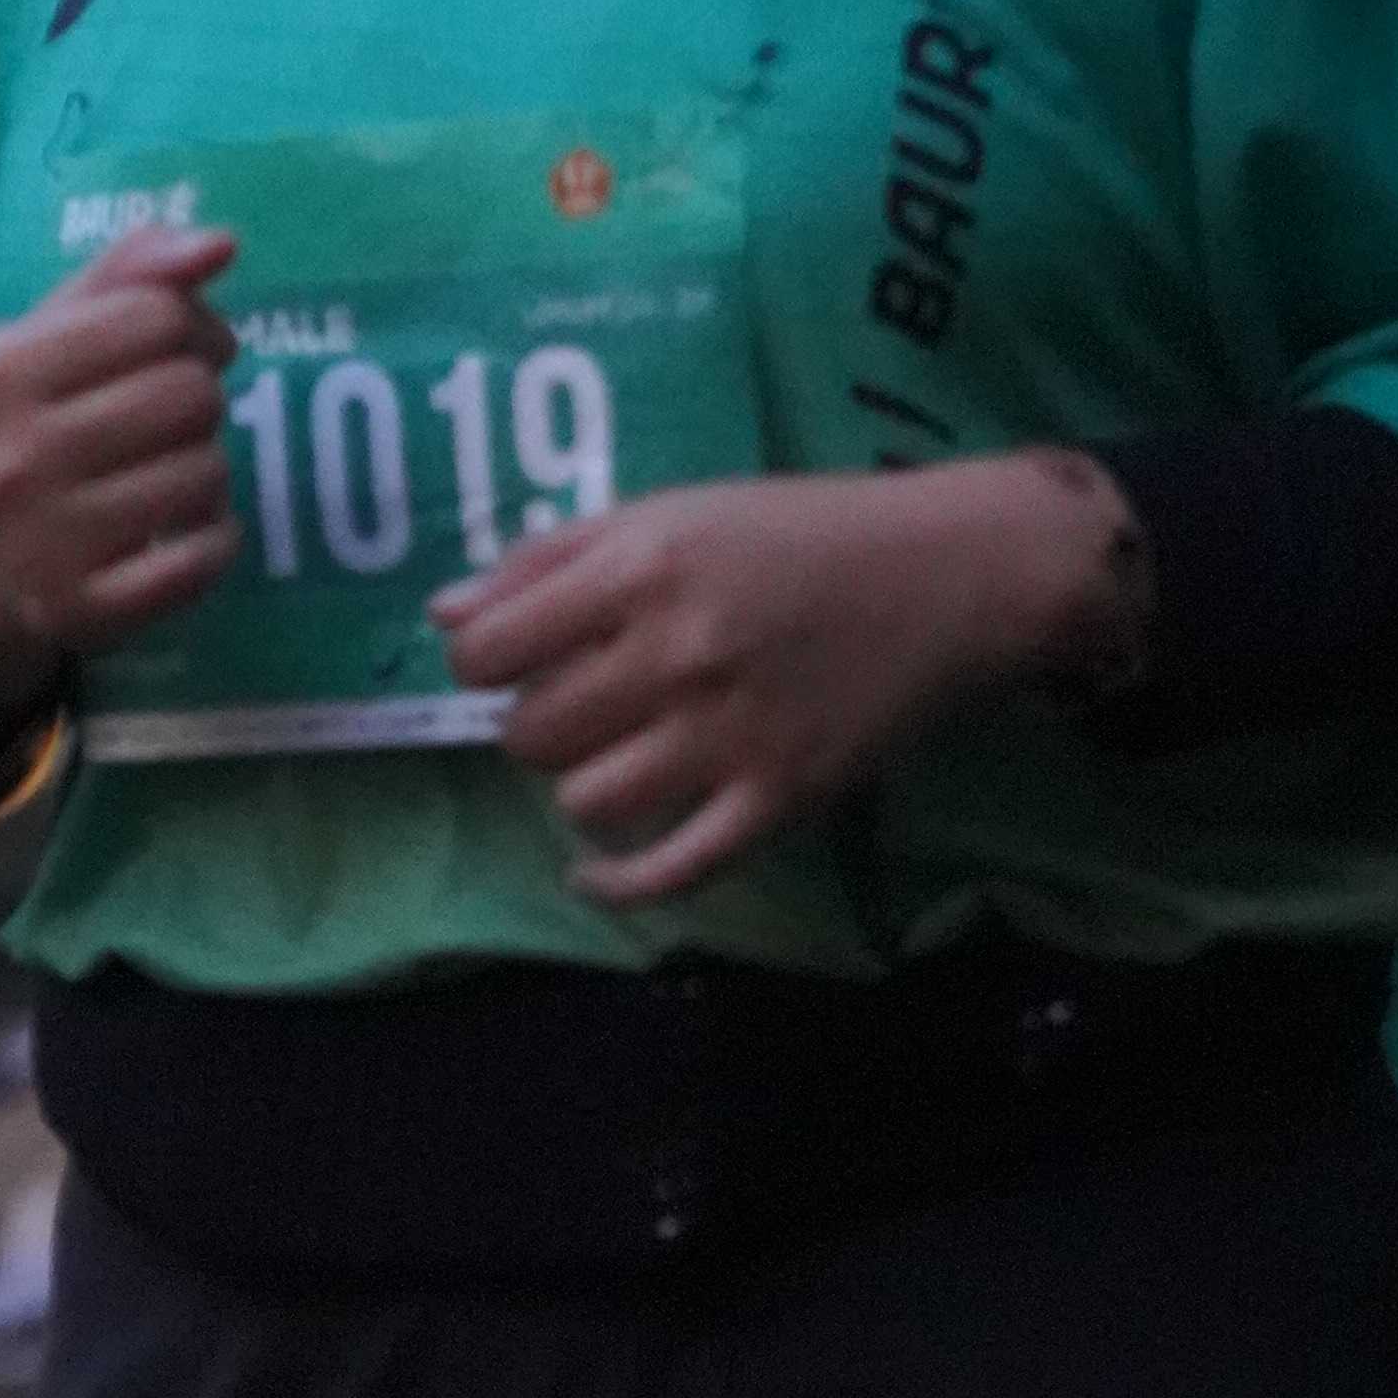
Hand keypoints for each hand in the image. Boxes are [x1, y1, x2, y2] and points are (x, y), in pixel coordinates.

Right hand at [0, 225, 240, 714]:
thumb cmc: (38, 420)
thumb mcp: (59, 331)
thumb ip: (135, 270)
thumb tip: (219, 244)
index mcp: (0, 370)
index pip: (160, 314)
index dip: (193, 326)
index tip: (179, 351)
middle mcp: (12, 456)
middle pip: (191, 394)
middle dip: (199, 399)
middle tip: (172, 419)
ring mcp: (44, 543)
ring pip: (207, 474)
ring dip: (206, 470)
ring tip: (165, 475)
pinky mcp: (83, 611)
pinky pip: (202, 560)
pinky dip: (213, 542)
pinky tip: (180, 535)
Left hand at [434, 450, 1147, 908]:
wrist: (954, 574)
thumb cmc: (798, 533)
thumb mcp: (669, 511)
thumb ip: (549, 557)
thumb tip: (443, 614)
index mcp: (640, 568)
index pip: (487, 651)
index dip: (483, 664)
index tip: (514, 660)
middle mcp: (677, 652)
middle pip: (530, 734)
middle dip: (537, 725)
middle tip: (583, 704)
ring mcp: (731, 734)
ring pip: (587, 802)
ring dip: (582, 787)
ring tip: (616, 757)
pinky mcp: (781, 798)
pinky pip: (671, 871)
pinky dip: (615, 885)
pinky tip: (591, 874)